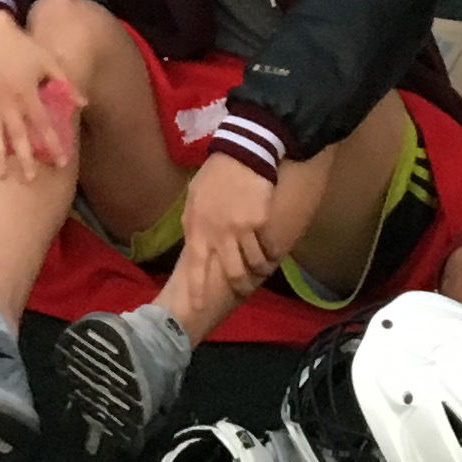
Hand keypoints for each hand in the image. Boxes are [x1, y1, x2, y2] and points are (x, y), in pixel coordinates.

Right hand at [0, 14, 77, 179]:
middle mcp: (7, 101)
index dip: (52, 143)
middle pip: (17, 134)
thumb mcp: (48, 60)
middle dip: (24, 157)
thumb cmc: (23, 46)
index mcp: (27, 92)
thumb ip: (65, 82)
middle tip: (31, 179)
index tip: (62, 161)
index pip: (42, 123)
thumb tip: (84, 103)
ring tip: (2, 176)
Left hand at [176, 153, 280, 312]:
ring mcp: (239, 231)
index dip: (197, 288)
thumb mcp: (194, 198)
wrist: (244, 155)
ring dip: (255, 273)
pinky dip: (267, 257)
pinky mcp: (258, 225)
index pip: (195, 265)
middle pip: (228, 272)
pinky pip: (264, 250)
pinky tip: (269, 258)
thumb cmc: (216, 175)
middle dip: (235, 287)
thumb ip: (193, 222)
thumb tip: (192, 240)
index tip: (195, 306)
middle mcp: (217, 234)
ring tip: (259, 273)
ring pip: (249, 265)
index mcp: (197, 227)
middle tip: (239, 294)